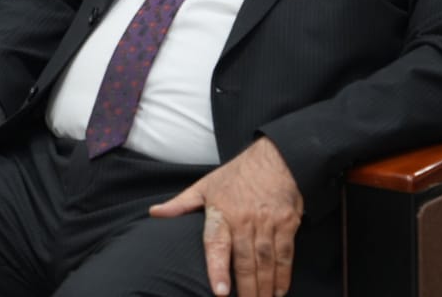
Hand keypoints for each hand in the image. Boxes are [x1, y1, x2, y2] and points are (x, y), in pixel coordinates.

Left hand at [150, 137, 302, 296]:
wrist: (275, 158)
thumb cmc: (237, 174)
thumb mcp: (205, 186)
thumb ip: (181, 204)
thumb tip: (154, 213)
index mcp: (220, 212)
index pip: (216, 244)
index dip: (217, 269)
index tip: (221, 292)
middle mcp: (244, 219)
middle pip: (245, 260)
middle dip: (247, 288)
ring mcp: (267, 222)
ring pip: (265, 261)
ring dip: (265, 286)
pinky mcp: (287, 223)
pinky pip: (285, 254)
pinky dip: (283, 275)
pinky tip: (279, 290)